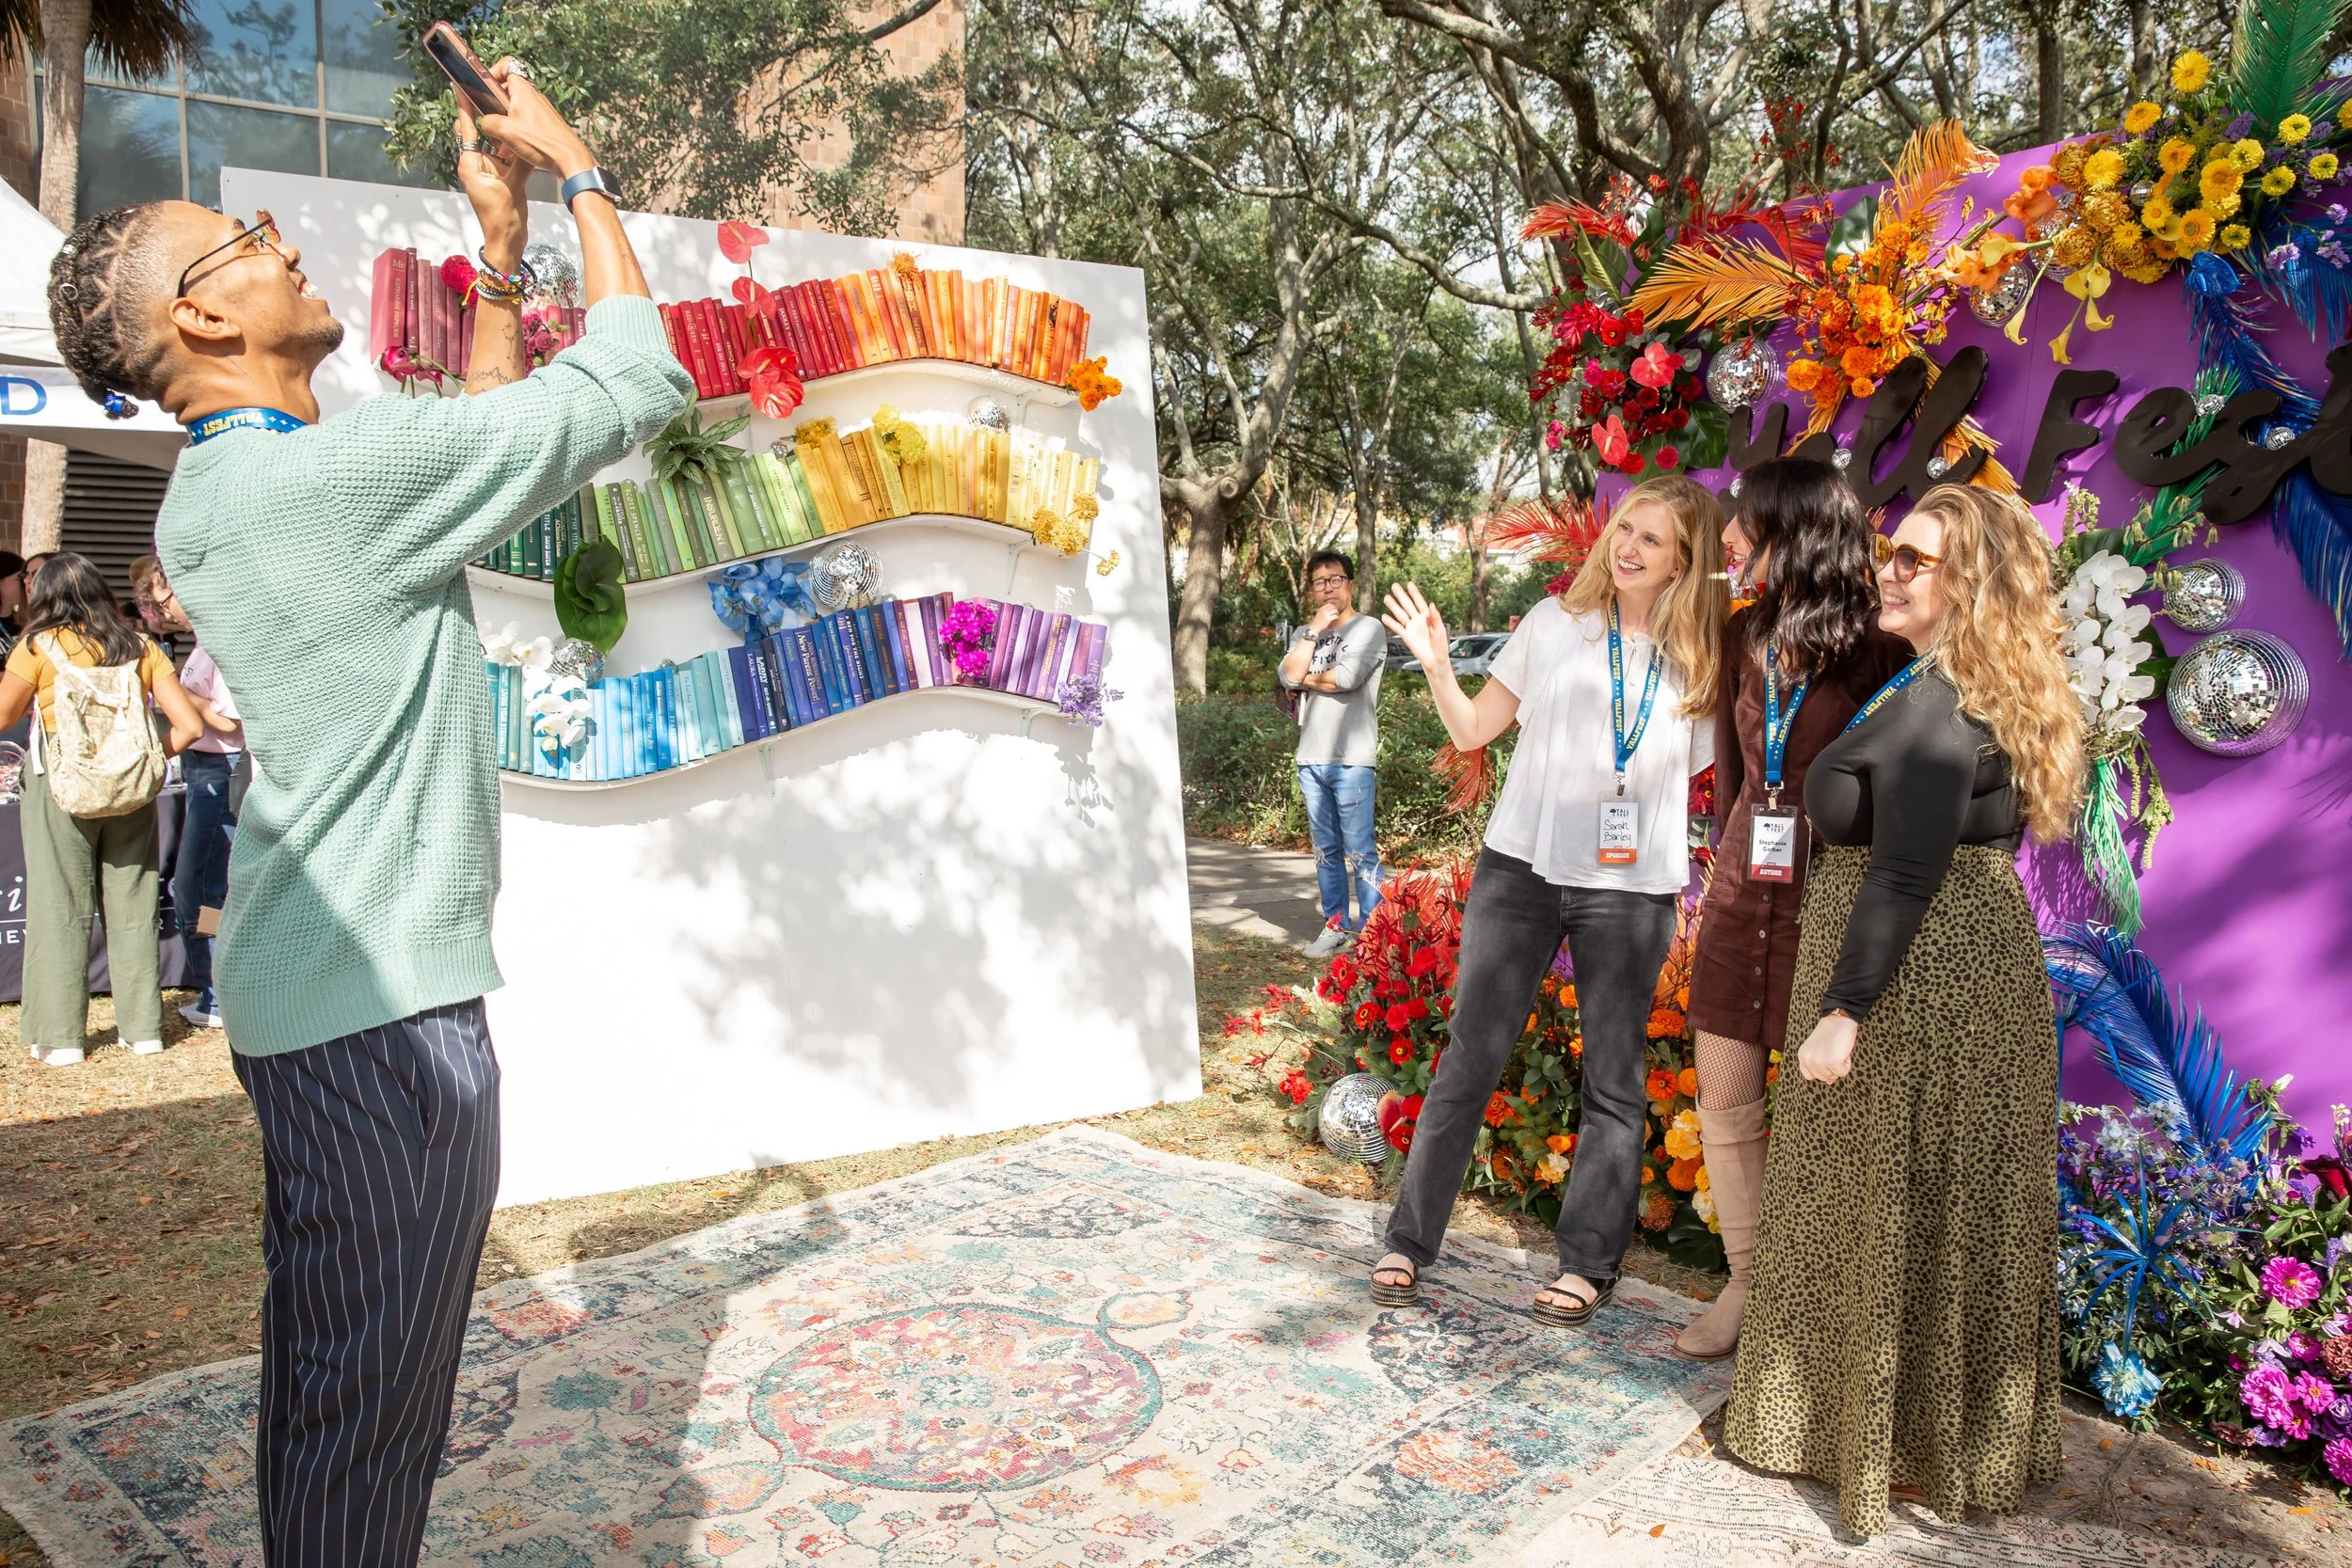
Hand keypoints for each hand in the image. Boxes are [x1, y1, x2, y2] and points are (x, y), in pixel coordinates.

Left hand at [453, 92, 530, 261]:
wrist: (507, 242)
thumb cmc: (503, 219)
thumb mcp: (513, 188)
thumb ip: (519, 163)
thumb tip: (526, 142)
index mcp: (471, 164)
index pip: (466, 128)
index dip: (464, 106)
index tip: (460, 84)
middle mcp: (476, 164)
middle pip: (476, 131)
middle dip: (482, 112)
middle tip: (489, 90)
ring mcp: (487, 171)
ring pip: (492, 142)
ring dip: (499, 129)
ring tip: (506, 108)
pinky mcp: (500, 178)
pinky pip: (504, 155)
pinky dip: (510, 146)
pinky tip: (519, 136)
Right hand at [474, 60, 595, 180]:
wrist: (570, 159)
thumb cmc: (541, 142)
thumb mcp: (505, 131)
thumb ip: (487, 122)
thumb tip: (484, 123)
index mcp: (523, 90)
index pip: (506, 66)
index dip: (493, 72)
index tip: (484, 86)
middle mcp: (533, 96)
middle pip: (507, 93)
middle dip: (494, 108)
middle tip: (490, 123)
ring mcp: (541, 110)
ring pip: (515, 111)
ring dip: (505, 125)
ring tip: (501, 143)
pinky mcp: (546, 124)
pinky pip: (526, 124)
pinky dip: (517, 134)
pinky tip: (514, 150)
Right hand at [1305, 601, 1342, 634]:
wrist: (1314, 627)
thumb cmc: (1317, 622)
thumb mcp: (1319, 614)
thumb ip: (1323, 610)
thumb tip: (1329, 609)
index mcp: (1321, 609)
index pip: (1330, 604)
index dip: (1333, 607)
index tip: (1334, 610)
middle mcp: (1323, 611)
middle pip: (1333, 607)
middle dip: (1336, 609)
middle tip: (1336, 613)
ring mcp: (1325, 615)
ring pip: (1335, 610)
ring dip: (1337, 613)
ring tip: (1336, 615)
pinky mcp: (1328, 619)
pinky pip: (1335, 616)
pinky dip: (1337, 617)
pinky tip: (1336, 618)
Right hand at [1380, 581, 1449, 670]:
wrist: (1434, 660)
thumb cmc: (1440, 646)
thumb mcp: (1440, 630)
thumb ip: (1435, 617)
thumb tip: (1431, 605)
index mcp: (1428, 617)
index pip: (1420, 602)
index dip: (1414, 593)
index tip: (1409, 584)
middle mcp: (1418, 620)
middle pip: (1408, 605)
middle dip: (1401, 596)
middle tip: (1394, 586)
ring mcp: (1411, 628)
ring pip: (1400, 614)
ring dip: (1393, 606)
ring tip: (1386, 598)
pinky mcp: (1406, 636)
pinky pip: (1397, 628)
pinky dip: (1390, 623)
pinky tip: (1384, 616)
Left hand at [1796, 1012, 1858, 1082]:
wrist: (1838, 1020)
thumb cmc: (1830, 1033)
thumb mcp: (1819, 1050)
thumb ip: (1820, 1066)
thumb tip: (1829, 1082)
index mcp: (1802, 1056)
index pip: (1809, 1076)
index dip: (1821, 1070)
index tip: (1826, 1058)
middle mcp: (1809, 1060)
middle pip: (1824, 1077)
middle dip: (1832, 1067)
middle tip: (1833, 1051)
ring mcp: (1820, 1061)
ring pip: (1834, 1075)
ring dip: (1840, 1064)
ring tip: (1837, 1049)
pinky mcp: (1833, 1061)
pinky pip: (1843, 1073)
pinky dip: (1847, 1064)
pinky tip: (1843, 1051)